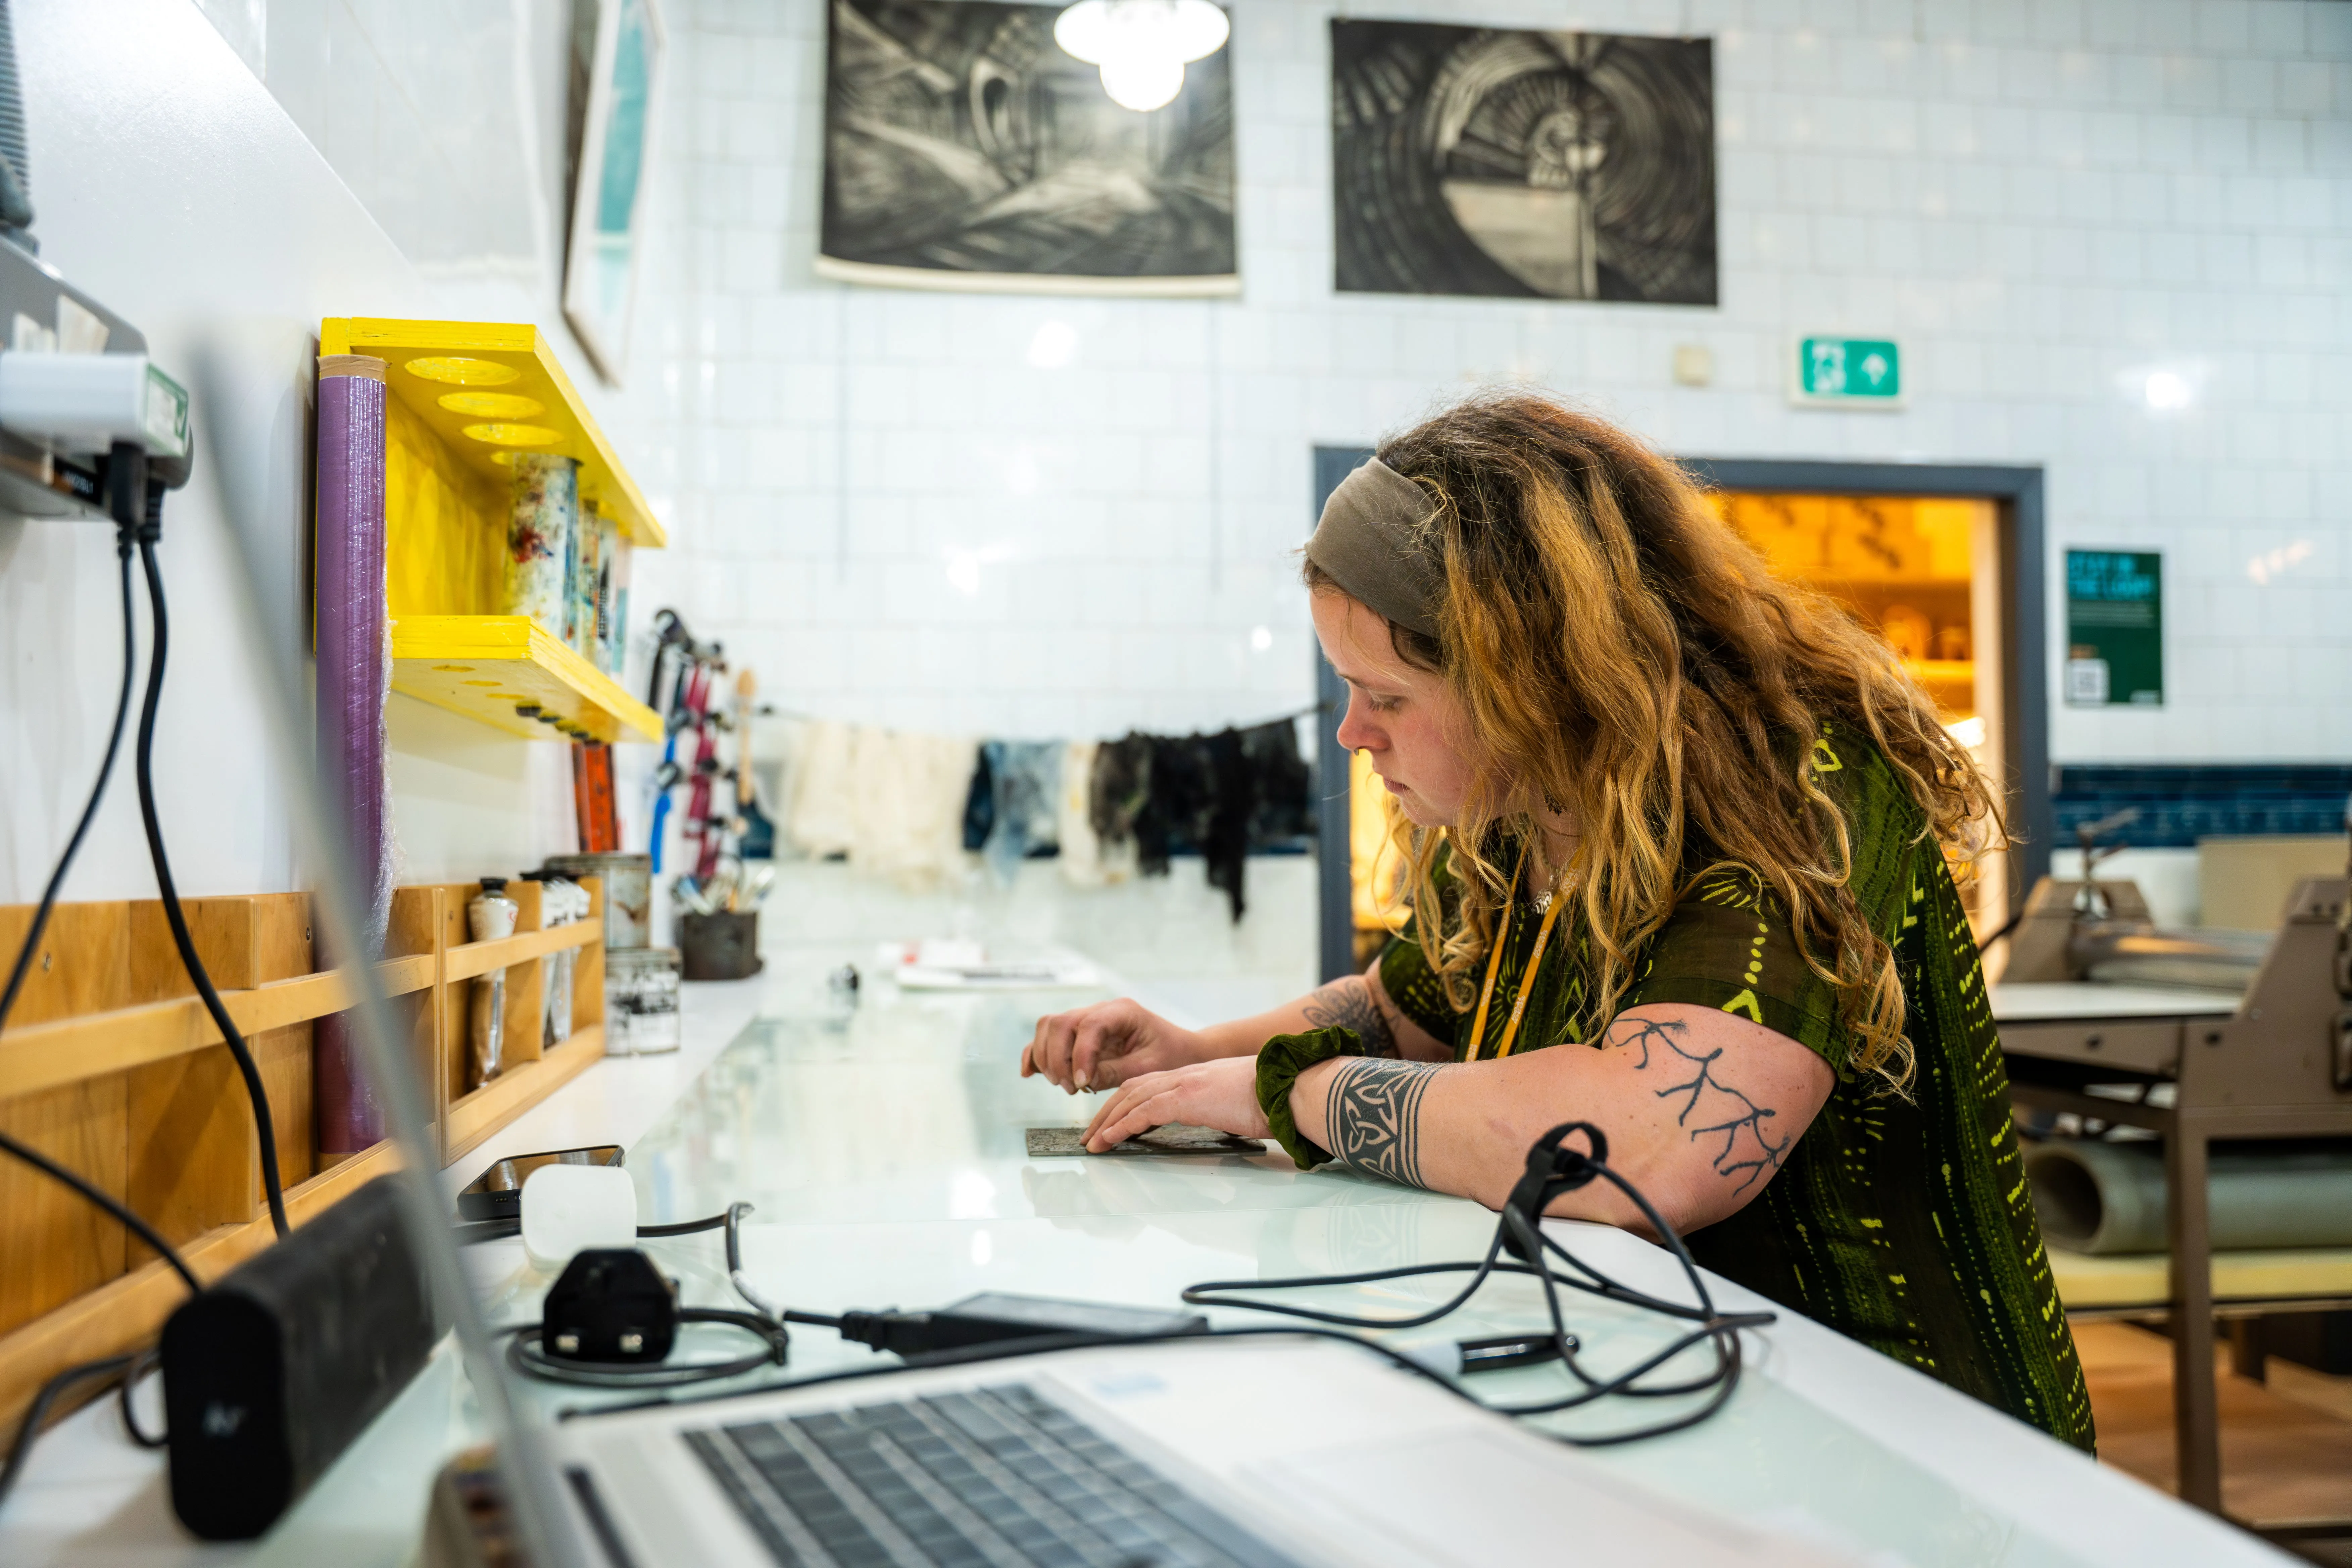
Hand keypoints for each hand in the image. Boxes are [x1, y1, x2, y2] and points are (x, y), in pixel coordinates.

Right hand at [1022, 998, 1208, 1093]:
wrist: (1179, 1050)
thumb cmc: (1169, 1056)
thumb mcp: (1149, 1068)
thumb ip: (1116, 1072)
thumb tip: (1083, 1080)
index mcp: (1122, 1011)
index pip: (1090, 1025)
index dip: (1080, 1055)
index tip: (1083, 1084)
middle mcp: (1100, 1009)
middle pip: (1060, 1023)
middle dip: (1058, 1059)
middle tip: (1072, 1089)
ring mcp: (1086, 1019)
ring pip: (1048, 1027)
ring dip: (1047, 1058)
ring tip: (1064, 1086)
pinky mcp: (1077, 1034)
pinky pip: (1047, 1037)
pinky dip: (1036, 1054)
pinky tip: (1029, 1073)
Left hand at [1081, 1057, 1270, 1151]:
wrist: (1290, 1089)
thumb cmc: (1274, 1100)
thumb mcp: (1238, 1105)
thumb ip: (1221, 1112)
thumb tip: (1224, 1129)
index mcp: (1195, 1077)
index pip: (1149, 1084)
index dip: (1125, 1102)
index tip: (1111, 1121)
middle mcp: (1185, 1075)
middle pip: (1132, 1089)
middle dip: (1107, 1112)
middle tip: (1091, 1135)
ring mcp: (1184, 1083)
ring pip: (1131, 1099)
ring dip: (1107, 1121)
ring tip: (1092, 1143)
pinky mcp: (1187, 1098)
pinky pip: (1144, 1112)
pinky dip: (1122, 1126)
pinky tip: (1108, 1140)